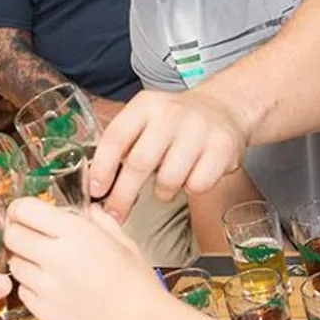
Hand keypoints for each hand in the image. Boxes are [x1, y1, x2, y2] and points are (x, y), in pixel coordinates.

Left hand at [5, 199, 165, 319]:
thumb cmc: (137, 285)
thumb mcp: (121, 241)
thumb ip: (97, 220)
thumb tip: (86, 210)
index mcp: (75, 233)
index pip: (24, 210)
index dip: (19, 209)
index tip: (22, 213)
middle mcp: (56, 257)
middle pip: (11, 235)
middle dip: (17, 233)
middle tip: (28, 237)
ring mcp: (47, 287)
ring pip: (14, 264)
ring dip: (23, 261)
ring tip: (45, 265)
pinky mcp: (44, 312)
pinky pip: (22, 292)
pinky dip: (30, 287)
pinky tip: (50, 287)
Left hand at [90, 88, 248, 221]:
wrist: (223, 107)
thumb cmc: (174, 123)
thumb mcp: (144, 119)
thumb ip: (122, 144)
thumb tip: (97, 185)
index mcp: (144, 105)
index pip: (116, 138)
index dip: (102, 168)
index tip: (95, 191)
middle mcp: (171, 114)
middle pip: (140, 163)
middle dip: (123, 195)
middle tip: (116, 214)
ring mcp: (199, 129)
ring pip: (169, 179)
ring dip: (162, 192)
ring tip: (166, 184)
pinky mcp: (223, 147)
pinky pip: (198, 185)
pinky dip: (190, 189)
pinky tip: (191, 176)